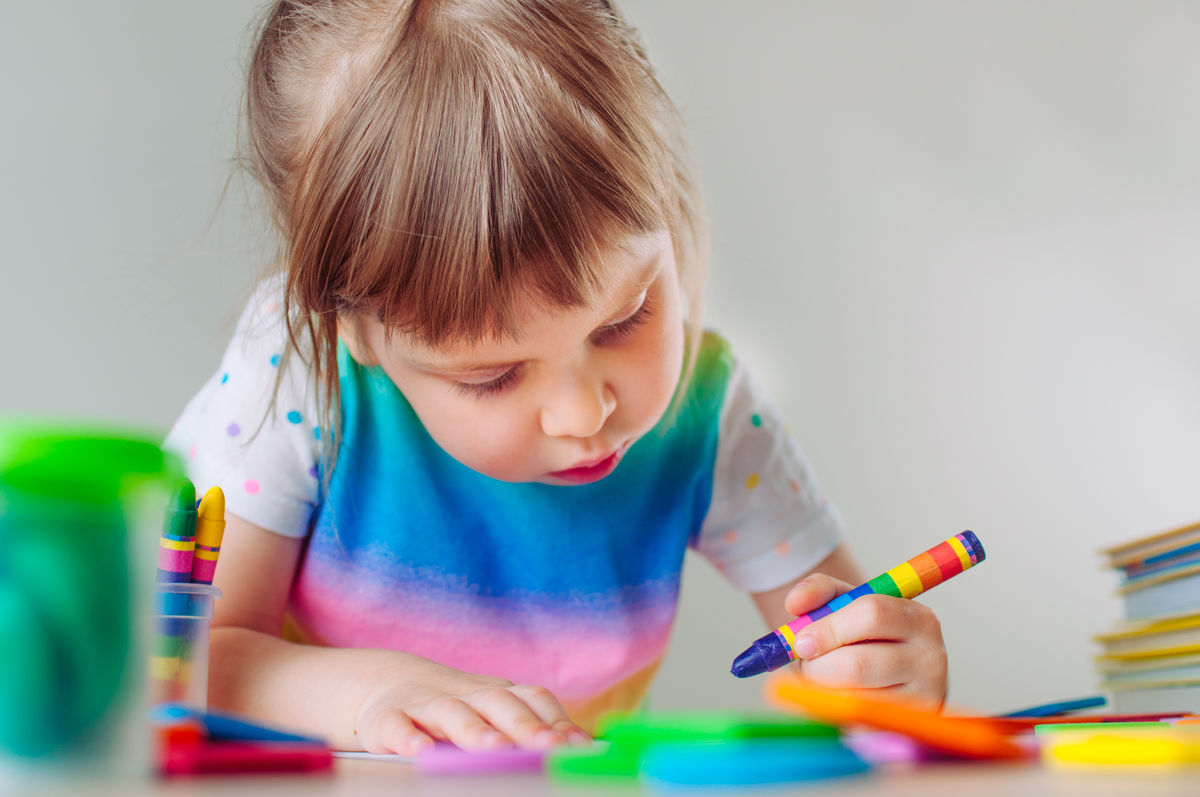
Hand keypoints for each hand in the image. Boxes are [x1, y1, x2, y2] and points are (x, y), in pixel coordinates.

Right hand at [352, 655, 590, 754]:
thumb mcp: (494, 715)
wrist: (387, 685)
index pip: (533, 699)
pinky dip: (407, 736)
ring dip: (474, 730)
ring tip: (494, 749)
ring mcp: (426, 704)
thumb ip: (533, 728)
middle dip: (525, 726)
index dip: (556, 721)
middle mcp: (467, 694)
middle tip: (546, 748)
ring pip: (452, 713)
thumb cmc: (457, 710)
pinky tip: (419, 751)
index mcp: (498, 694)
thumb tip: (582, 750)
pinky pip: (397, 726)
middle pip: (498, 703)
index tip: (577, 747)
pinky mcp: (386, 718)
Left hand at [782, 574, 947, 707]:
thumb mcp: (846, 605)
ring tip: (826, 678)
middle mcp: (930, 658)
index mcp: (917, 618)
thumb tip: (794, 602)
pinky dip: (836, 709)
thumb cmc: (862, 637)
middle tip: (806, 664)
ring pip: (852, 697)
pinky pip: (856, 721)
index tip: (801, 641)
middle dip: (819, 666)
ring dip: (824, 689)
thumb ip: (819, 591)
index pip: (871, 614)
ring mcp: (924, 697)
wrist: (891, 679)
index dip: (828, 628)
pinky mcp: (908, 729)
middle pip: (857, 664)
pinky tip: (841, 697)